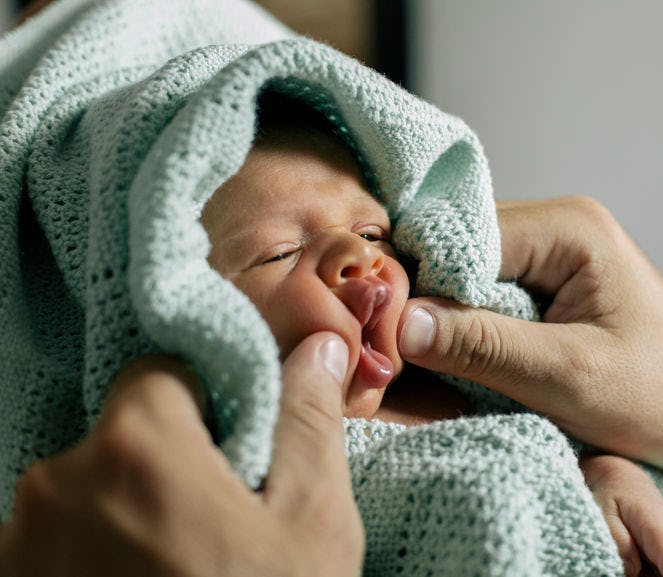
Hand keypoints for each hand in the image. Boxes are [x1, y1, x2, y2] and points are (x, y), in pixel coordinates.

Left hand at [0, 333, 362, 576]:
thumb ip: (307, 421)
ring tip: (185, 562)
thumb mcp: (312, 521)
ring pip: (93, 488)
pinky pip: (63, 539)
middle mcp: (57, 485)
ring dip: (134, 506)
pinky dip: (100, 549)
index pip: (162, 371)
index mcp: (136, 447)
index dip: (208, 398)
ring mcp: (22, 545)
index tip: (236, 442)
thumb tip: (315, 347)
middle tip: (223, 515)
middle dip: (173, 456)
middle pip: (124, 431)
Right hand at [397, 196, 662, 528]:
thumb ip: (484, 346)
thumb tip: (401, 321)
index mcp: (570, 228)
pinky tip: (454, 356)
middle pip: (457, 248)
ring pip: (465, 272)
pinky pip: (485, 292)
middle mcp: (558, 225)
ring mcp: (553, 253)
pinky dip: (464, 324)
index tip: (385, 332)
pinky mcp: (549, 284)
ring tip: (420, 358)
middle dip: (425, 297)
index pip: (461, 235)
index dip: (417, 281)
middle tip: (393, 350)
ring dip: (443, 314)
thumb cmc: (660, 399)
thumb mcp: (567, 378)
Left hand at [580, 455, 662, 576]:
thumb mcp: (605, 516)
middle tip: (635, 569)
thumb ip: (620, 543)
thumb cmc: (614, 498)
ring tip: (636, 560)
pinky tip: (643, 563)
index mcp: (658, 526)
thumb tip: (633, 570)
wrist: (628, 483)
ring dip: (661, 576)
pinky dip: (662, 572)